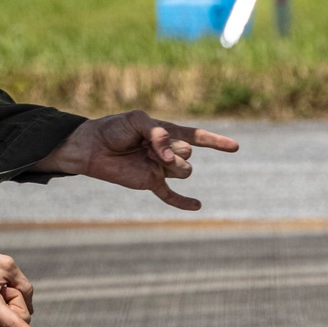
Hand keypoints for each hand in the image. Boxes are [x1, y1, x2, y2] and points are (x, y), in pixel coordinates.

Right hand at [0, 227, 50, 326]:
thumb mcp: (6, 265)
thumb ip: (25, 287)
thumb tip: (30, 311)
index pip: (15, 325)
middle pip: (19, 323)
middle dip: (18, 304)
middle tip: (2, 285)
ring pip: (11, 326)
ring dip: (10, 307)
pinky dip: (8, 317)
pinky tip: (10, 316)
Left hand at [35, 110, 238, 210]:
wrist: (92, 146)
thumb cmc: (114, 129)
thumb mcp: (137, 120)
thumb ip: (157, 133)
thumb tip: (169, 157)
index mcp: (168, 132)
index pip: (197, 137)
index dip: (216, 141)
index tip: (234, 147)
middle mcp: (168, 151)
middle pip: (189, 153)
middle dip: (171, 147)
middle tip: (146, 144)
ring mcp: (160, 168)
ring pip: (184, 171)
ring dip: (170, 163)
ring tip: (148, 156)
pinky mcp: (150, 182)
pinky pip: (170, 195)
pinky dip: (183, 202)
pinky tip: (197, 206)